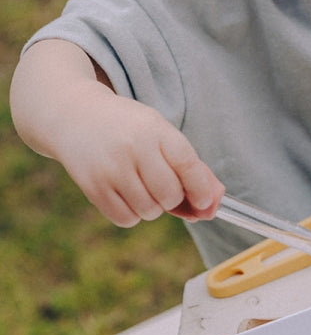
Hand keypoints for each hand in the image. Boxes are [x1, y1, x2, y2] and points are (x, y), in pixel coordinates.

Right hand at [56, 85, 224, 227]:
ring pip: (149, 211)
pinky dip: (132, 215)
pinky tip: (125, 194)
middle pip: (169, 194)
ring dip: (152, 208)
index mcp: (154, 128)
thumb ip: (189, 166)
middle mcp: (132, 147)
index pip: (186, 163)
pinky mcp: (92, 186)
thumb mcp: (159, 132)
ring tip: (140, 186)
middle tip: (164, 189)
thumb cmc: (128, 129)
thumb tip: (212, 204)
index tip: (205, 202)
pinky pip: (126, 219)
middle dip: (174, 199)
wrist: (75, 115)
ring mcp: (110, 168)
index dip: (200, 188)